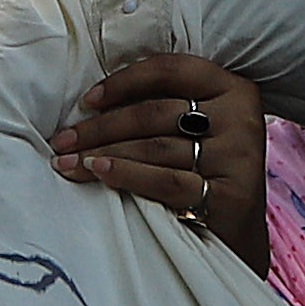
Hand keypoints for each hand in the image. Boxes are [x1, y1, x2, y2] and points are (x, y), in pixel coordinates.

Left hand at [57, 54, 266, 263]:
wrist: (240, 235)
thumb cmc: (207, 174)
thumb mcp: (200, 128)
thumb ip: (166, 106)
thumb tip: (94, 102)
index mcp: (233, 89)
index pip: (171, 70)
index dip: (124, 82)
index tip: (87, 101)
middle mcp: (241, 118)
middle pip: (154, 113)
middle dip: (100, 127)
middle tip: (63, 141)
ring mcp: (237, 157)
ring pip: (155, 147)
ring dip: (103, 152)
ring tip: (69, 162)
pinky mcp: (230, 196)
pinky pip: (166, 180)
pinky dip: (126, 174)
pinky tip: (99, 171)